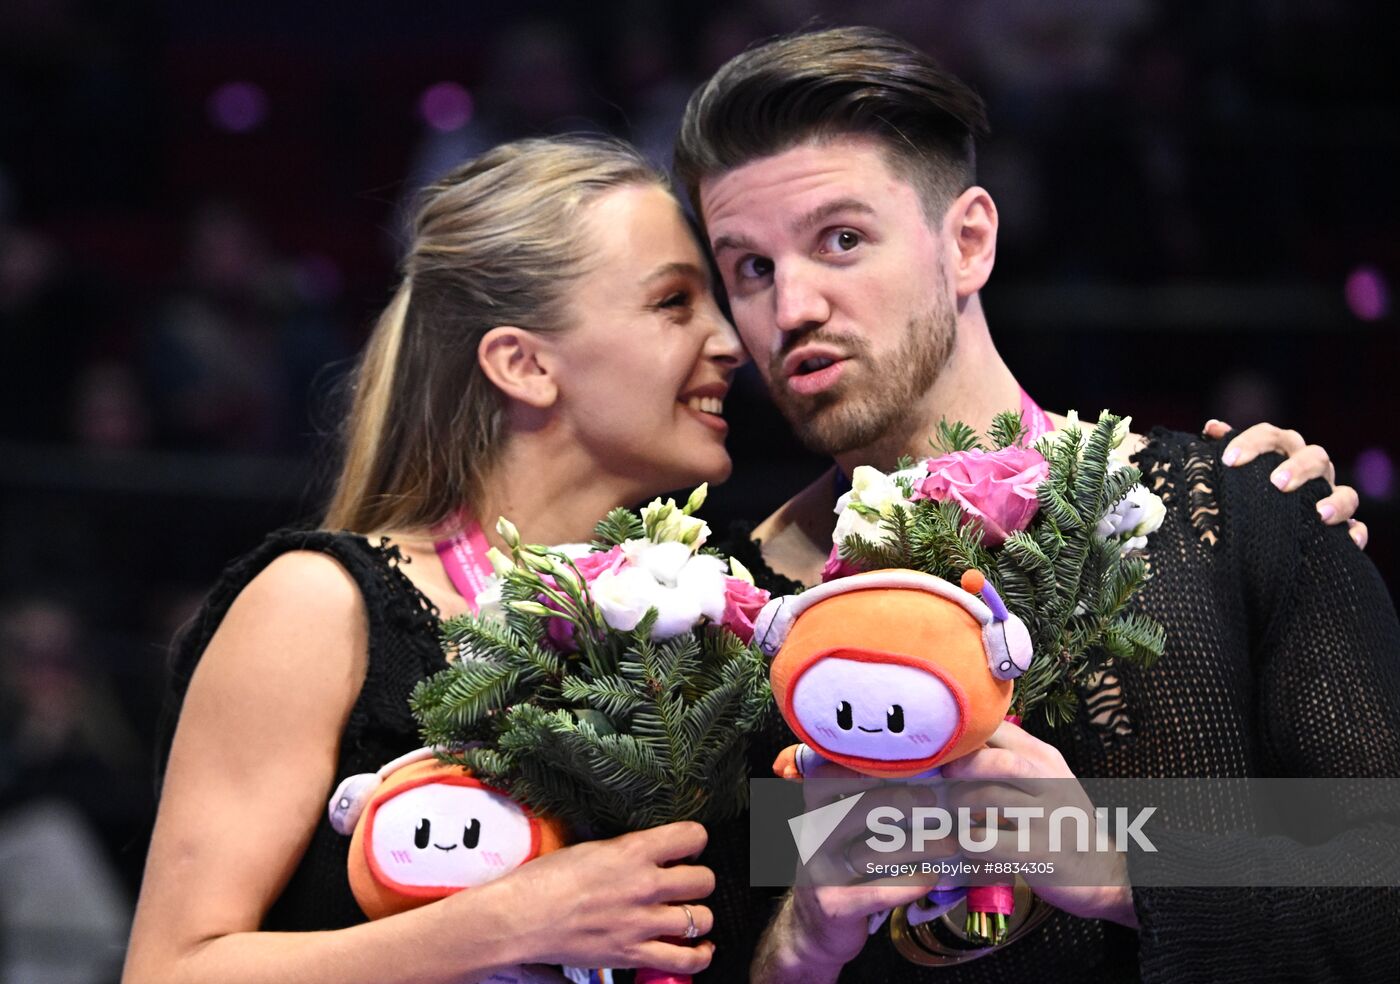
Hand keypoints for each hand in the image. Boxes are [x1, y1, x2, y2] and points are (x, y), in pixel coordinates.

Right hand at [486, 821, 715, 974]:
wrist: (521, 917)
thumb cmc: (545, 879)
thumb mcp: (591, 849)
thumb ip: (627, 851)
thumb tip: (648, 854)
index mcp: (633, 851)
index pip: (692, 836)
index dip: (695, 842)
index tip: (688, 849)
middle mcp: (645, 885)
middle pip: (704, 880)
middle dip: (699, 880)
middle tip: (684, 883)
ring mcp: (642, 923)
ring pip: (701, 918)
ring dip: (698, 916)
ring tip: (688, 915)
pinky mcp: (633, 954)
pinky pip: (685, 959)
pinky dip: (699, 954)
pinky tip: (699, 946)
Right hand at [768, 757, 951, 973]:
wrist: (813, 928)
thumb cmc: (842, 866)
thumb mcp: (842, 828)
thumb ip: (868, 801)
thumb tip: (926, 776)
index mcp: (815, 807)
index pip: (831, 774)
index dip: (867, 766)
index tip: (908, 761)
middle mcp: (813, 834)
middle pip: (858, 808)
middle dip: (902, 801)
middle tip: (937, 800)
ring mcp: (820, 870)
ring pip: (873, 851)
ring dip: (919, 845)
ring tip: (951, 842)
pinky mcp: (835, 904)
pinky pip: (877, 890)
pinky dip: (910, 882)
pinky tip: (933, 877)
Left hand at [939, 721, 1137, 927]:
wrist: (1098, 869)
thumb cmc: (1058, 820)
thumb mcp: (1044, 779)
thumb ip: (1010, 758)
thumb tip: (956, 744)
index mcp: (1045, 758)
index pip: (1001, 729)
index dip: (967, 735)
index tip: (949, 748)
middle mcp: (1050, 782)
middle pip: (997, 761)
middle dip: (963, 766)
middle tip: (946, 776)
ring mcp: (1047, 818)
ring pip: (987, 798)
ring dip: (959, 804)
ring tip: (956, 812)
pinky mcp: (1038, 852)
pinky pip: (986, 840)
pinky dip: (968, 840)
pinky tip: (971, 842)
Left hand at [1204, 419, 1365, 547]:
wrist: (1260, 537)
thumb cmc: (1245, 496)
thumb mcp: (1232, 475)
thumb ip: (1223, 451)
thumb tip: (1211, 428)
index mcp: (1280, 454)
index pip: (1270, 437)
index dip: (1251, 442)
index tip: (1229, 460)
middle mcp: (1310, 471)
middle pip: (1315, 456)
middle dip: (1298, 467)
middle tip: (1276, 483)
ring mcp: (1329, 497)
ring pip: (1346, 492)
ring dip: (1335, 501)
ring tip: (1318, 513)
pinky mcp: (1342, 526)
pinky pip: (1358, 527)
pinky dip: (1356, 531)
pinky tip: (1348, 540)